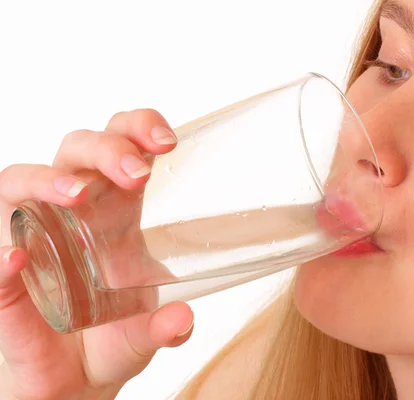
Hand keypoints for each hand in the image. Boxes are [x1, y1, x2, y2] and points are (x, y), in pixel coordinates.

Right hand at [0, 109, 194, 399]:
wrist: (74, 381)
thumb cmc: (112, 341)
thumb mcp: (146, 334)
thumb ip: (166, 328)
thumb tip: (181, 319)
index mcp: (116, 213)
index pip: (122, 149)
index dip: (139, 129)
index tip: (166, 140)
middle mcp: (72, 215)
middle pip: (77, 152)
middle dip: (106, 149)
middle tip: (136, 173)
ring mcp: (33, 239)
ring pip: (21, 182)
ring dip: (47, 180)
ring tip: (76, 195)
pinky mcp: (5, 278)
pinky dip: (0, 254)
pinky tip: (15, 258)